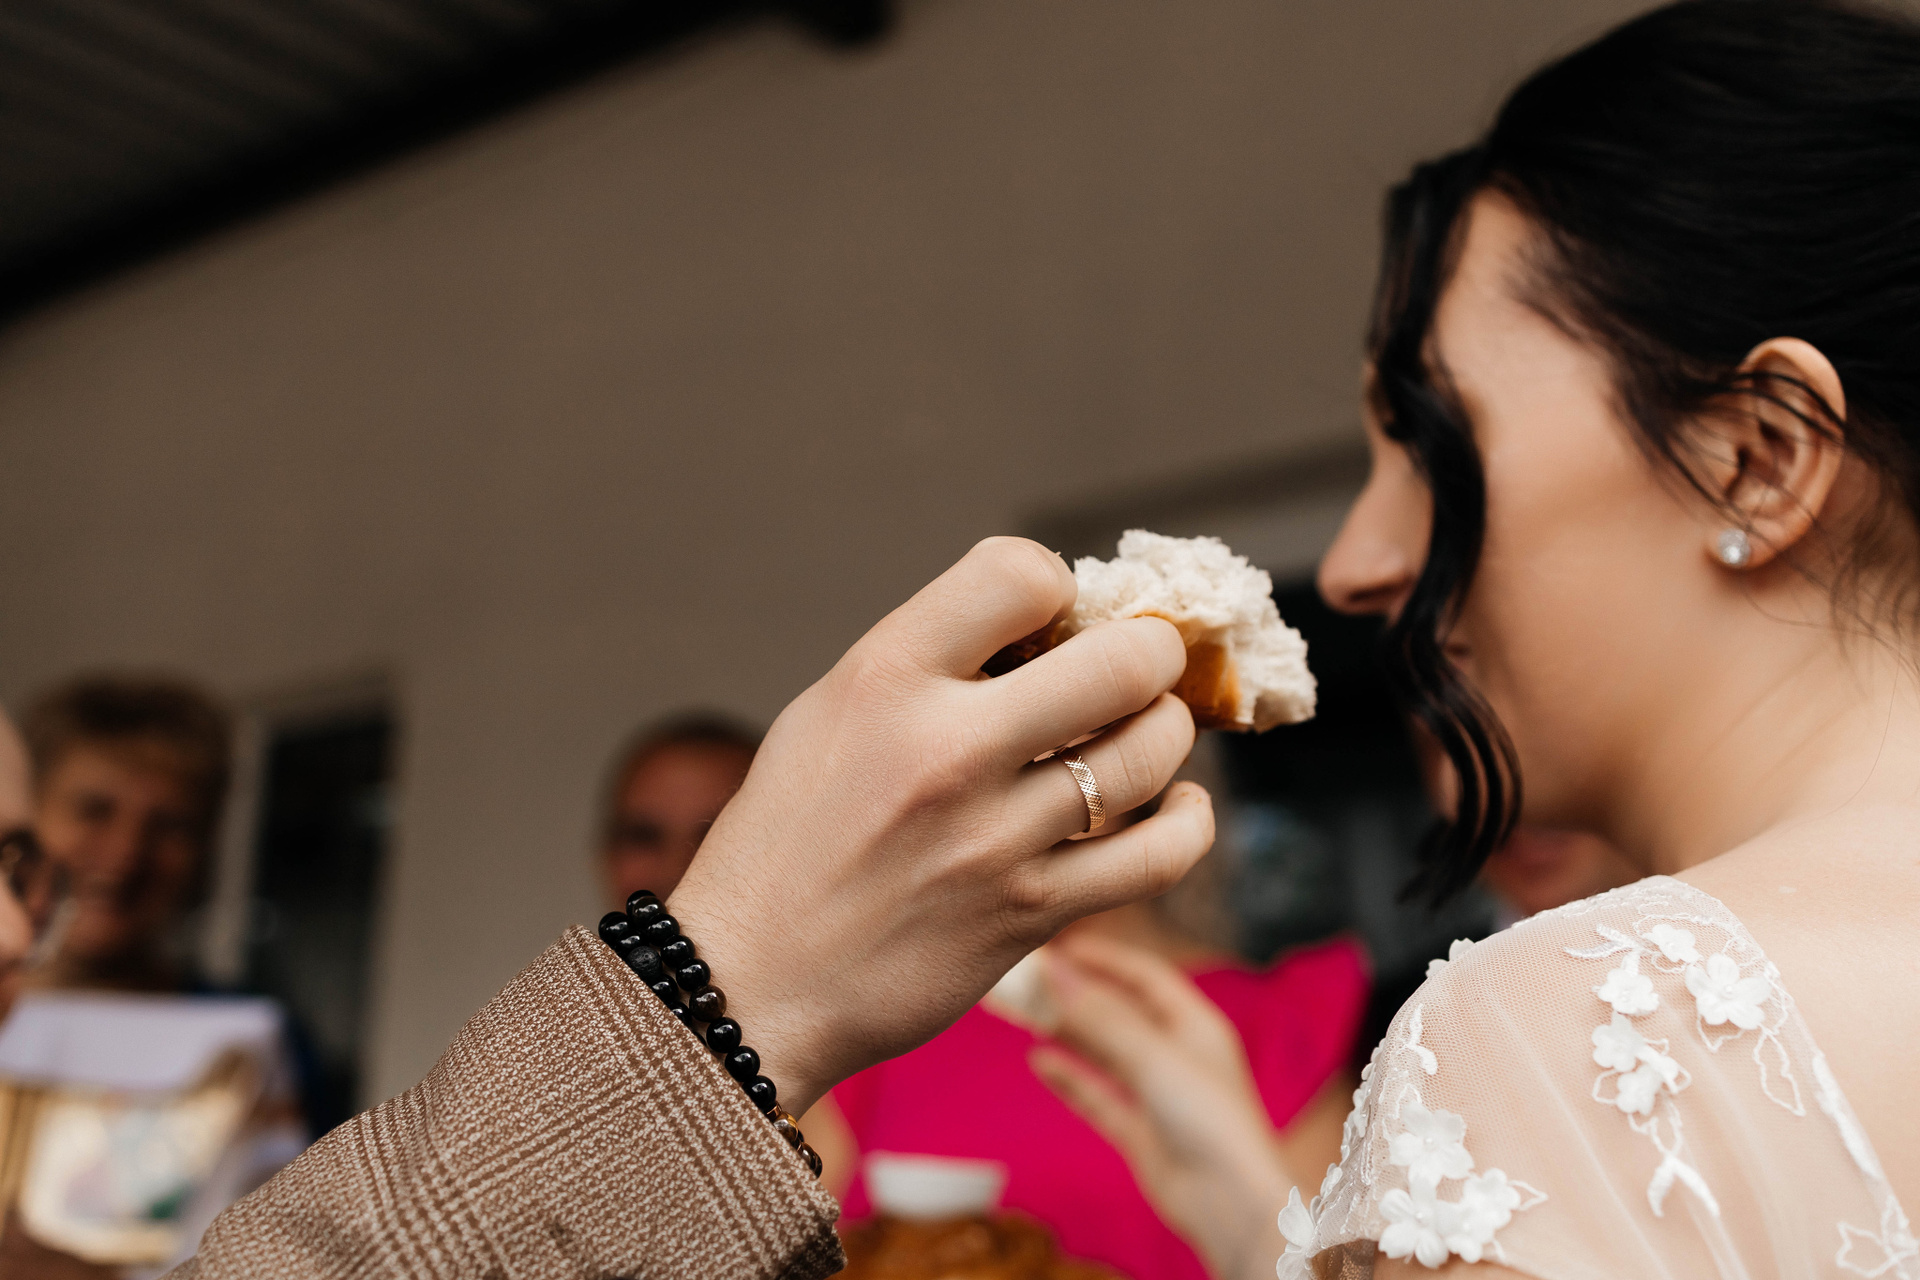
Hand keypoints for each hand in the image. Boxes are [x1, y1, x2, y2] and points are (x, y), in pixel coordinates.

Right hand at [669, 537, 1215, 1113]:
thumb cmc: (789, 840)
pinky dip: (1188, 822)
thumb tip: (1052, 627)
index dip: (1052, 585)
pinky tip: (1177, 806)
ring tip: (1145, 730)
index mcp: (884, 679)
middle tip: (1140, 662)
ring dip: (1165, 730)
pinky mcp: (1031, 913)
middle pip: (1122, 662)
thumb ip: (929, 662)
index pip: (1019, 573)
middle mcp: (946, 749)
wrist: (754, 983)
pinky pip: (1160, 856)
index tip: (1046, 618)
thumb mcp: (828, 713)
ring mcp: (996, 838)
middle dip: (1150, 651)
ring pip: (1151, 752)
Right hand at [1030, 935, 1293, 1279]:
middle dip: (1077, 997)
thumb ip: (1101, 1016)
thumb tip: (1056, 974)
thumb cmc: (1208, 1120)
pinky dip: (1069, 1078)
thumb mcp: (1153, 1056)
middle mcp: (1176, 1055)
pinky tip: (1039, 1061)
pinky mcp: (1139, 1130)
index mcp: (1196, 1025)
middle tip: (1030, 980)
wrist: (1228, 1204)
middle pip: (1120, 1014)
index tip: (1062, 946)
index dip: (1106, 959)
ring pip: (1104, 1054)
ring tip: (1024, 1015)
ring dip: (1068, 1034)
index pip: (1146, 977)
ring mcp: (1156, 1094)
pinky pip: (1096, 1095)